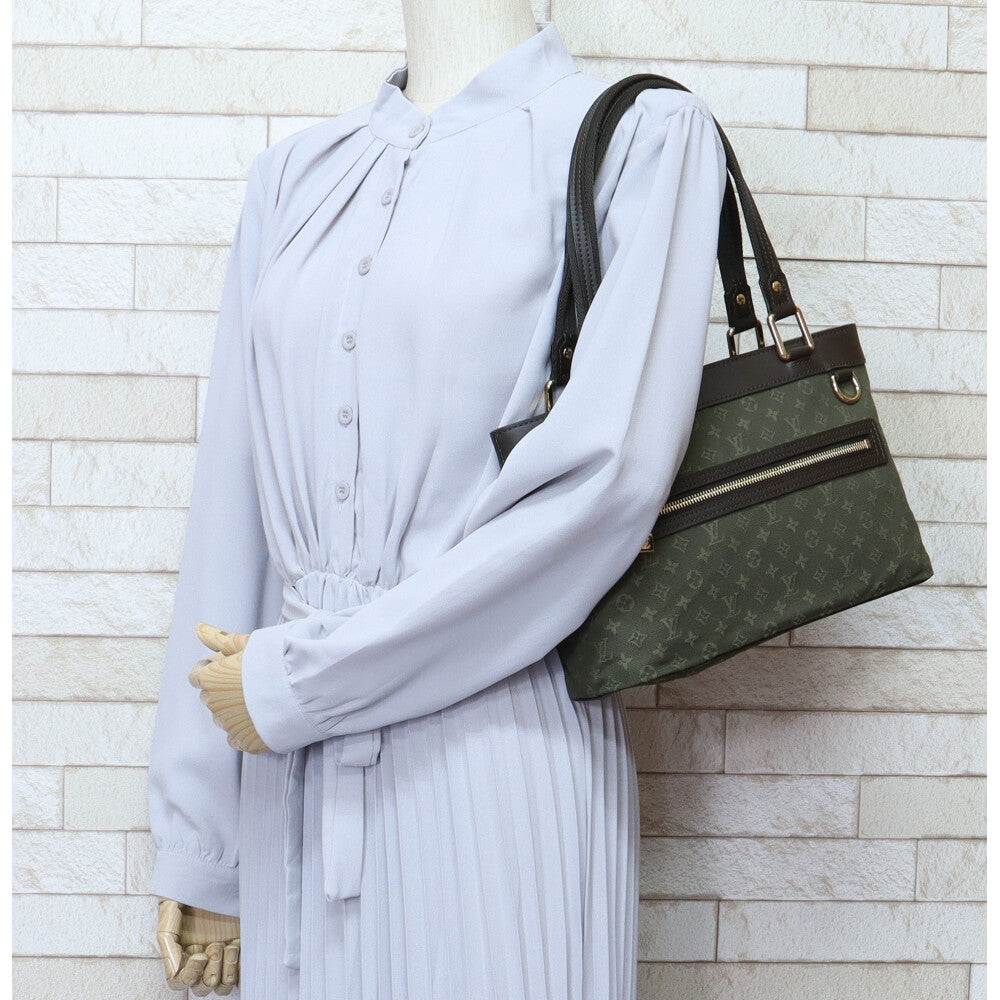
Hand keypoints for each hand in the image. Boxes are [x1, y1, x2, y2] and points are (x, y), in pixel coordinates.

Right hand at [156, 897, 239, 994]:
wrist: (214, 868)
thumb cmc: (189, 888)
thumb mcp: (171, 910)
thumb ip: (169, 942)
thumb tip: (175, 971)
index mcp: (181, 952)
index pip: (179, 982)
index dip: (190, 976)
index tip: (201, 955)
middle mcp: (201, 956)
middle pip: (202, 988)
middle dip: (209, 973)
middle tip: (216, 946)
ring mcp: (222, 953)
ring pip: (222, 986)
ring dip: (226, 972)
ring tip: (230, 946)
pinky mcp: (240, 944)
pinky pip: (242, 973)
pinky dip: (241, 970)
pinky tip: (239, 948)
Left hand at [188, 623, 270, 753]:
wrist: (305, 685)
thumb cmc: (276, 660)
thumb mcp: (247, 643)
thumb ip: (219, 639)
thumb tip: (198, 628)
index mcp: (211, 678)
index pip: (197, 675)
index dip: (212, 669)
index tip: (229, 665)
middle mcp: (214, 704)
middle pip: (210, 696)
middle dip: (223, 689)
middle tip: (249, 680)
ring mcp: (229, 726)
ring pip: (224, 718)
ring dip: (234, 710)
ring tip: (260, 698)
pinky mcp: (246, 742)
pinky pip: (237, 737)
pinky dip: (246, 729)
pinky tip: (261, 718)